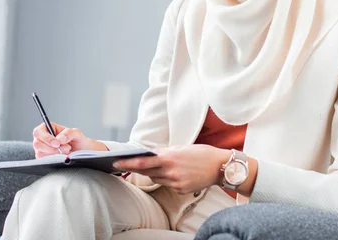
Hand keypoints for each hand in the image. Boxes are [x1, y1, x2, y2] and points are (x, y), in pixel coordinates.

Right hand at [32, 122, 107, 157]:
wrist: (81, 152)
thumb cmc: (77, 141)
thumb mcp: (76, 133)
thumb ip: (69, 132)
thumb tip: (59, 138)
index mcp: (47, 129)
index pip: (38, 132)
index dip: (46, 138)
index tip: (57, 143)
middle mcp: (42, 139)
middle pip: (37, 144)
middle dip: (52, 148)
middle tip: (65, 149)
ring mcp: (41, 150)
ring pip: (40, 154)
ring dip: (55, 155)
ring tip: (66, 152)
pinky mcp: (43, 159)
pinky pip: (44, 162)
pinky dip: (54, 160)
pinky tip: (62, 157)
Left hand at [113, 145, 230, 194]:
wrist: (220, 166)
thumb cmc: (201, 153)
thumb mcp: (181, 148)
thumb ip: (165, 153)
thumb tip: (152, 156)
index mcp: (169, 157)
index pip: (142, 162)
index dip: (127, 163)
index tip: (116, 162)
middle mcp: (170, 171)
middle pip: (147, 172)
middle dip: (136, 168)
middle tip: (122, 164)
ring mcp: (175, 182)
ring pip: (157, 179)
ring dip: (154, 173)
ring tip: (160, 165)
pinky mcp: (181, 190)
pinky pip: (168, 184)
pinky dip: (168, 178)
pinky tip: (178, 173)